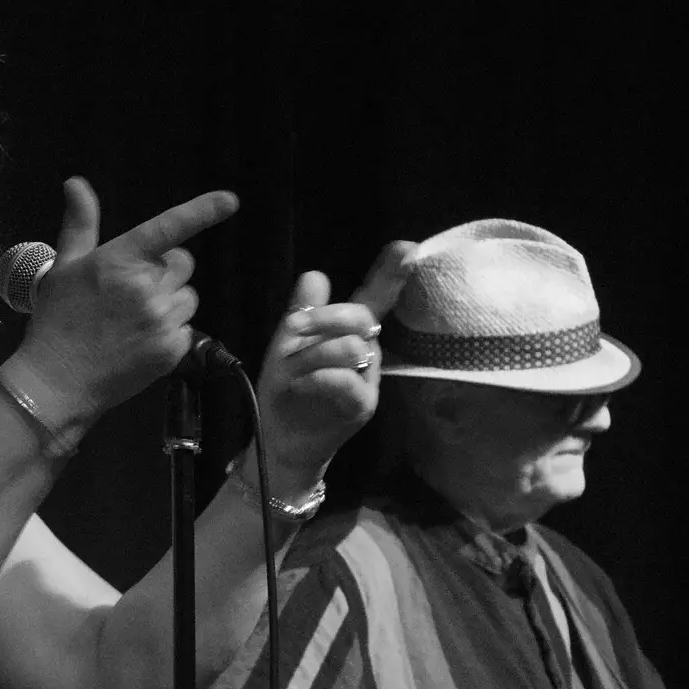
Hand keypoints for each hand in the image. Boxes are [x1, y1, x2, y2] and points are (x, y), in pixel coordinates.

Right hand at [21, 177, 238, 413]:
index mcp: (120, 259)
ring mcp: (162, 319)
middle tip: (136, 289)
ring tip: (135, 319)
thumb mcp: (65, 266)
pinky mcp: (172, 349)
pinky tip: (141, 341)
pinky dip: (170, 333)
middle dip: (167, 271)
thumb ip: (80, 224)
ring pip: (188, 297)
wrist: (58, 380)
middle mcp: (146, 286)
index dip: (202, 211)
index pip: (168, 227)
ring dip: (171, 302)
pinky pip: (187, 328)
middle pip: (183, 264)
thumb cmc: (59, 319)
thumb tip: (76, 182)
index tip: (230, 201)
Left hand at [248, 241, 416, 493]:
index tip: (407, 248)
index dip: (391, 274)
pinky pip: (346, 379)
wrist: (281, 440)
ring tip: (292, 375)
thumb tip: (316, 274)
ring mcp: (368, 380)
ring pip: (350, 347)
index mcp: (349, 334)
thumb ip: (303, 313)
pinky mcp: (363, 405)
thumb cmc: (286, 391)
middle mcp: (367, 353)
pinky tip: (302, 385)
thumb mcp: (286, 346)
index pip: (374, 298)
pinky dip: (318, 377)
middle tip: (293, 328)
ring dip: (311, 356)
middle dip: (325, 317)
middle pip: (361, 316)